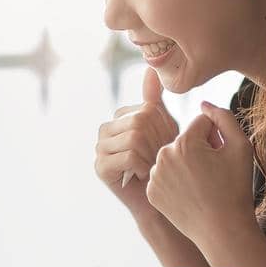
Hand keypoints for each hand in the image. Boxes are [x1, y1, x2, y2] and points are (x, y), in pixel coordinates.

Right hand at [93, 66, 179, 216]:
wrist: (159, 198)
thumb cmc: (163, 162)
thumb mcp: (164, 126)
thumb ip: (154, 98)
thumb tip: (150, 68)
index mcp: (119, 116)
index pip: (147, 110)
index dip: (164, 128)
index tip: (166, 145)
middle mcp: (105, 129)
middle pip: (140, 122)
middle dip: (158, 142)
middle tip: (160, 158)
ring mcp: (99, 148)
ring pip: (135, 138)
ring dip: (152, 155)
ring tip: (153, 166)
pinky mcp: (100, 167)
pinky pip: (129, 156)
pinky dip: (144, 166)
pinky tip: (145, 175)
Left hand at [145, 99, 256, 247]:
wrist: (222, 231)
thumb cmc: (235, 189)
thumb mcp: (240, 147)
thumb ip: (224, 117)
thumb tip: (203, 105)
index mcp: (184, 142)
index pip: (201, 123)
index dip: (217, 138)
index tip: (222, 158)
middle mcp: (163, 155)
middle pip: (185, 140)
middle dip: (200, 150)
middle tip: (213, 174)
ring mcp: (154, 175)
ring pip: (173, 157)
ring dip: (186, 165)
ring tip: (201, 186)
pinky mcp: (151, 191)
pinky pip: (165, 176)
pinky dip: (176, 182)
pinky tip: (189, 195)